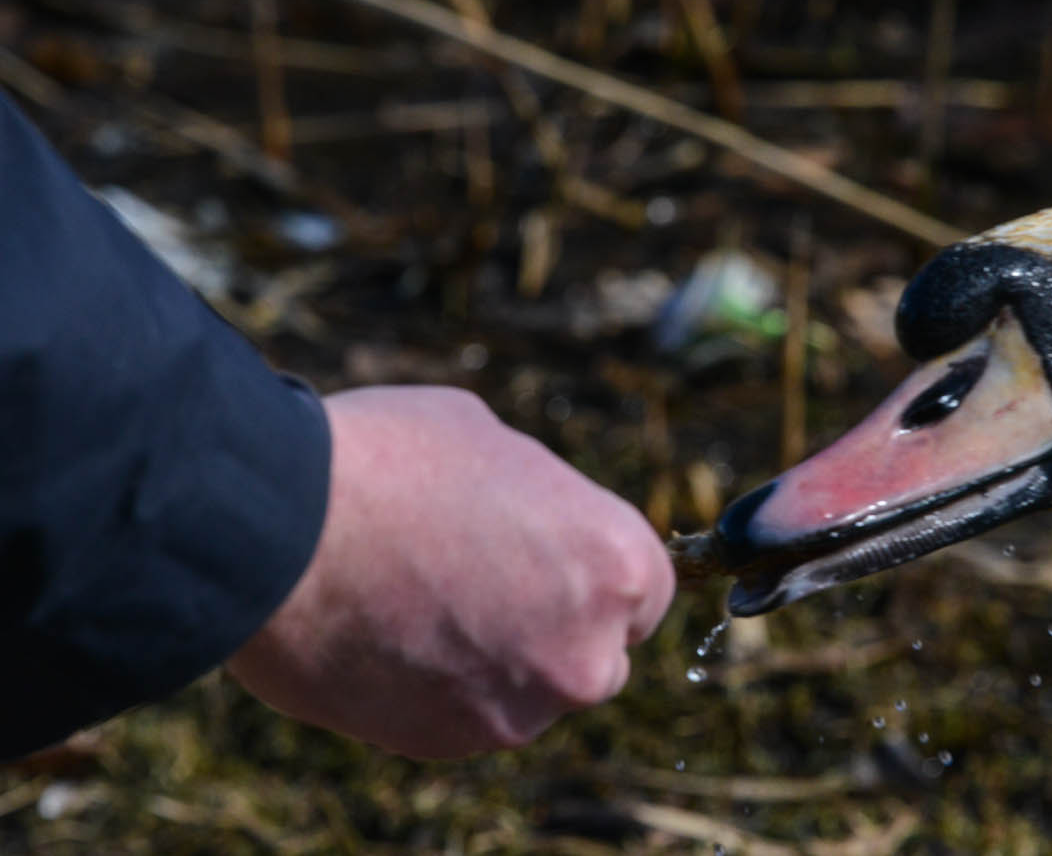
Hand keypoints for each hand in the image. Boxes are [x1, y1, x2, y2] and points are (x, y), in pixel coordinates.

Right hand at [226, 386, 674, 758]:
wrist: (273, 531)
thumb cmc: (386, 462)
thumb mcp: (491, 440)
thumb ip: (542, 498)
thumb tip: (541, 519)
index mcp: (617, 565)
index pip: (646, 593)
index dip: (596, 576)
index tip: (555, 564)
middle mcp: (586, 652)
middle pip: (596, 652)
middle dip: (554, 626)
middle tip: (484, 584)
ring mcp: (519, 708)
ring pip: (530, 692)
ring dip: (496, 662)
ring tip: (423, 604)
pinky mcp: (450, 742)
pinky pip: (466, 718)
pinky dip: (440, 689)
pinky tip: (391, 637)